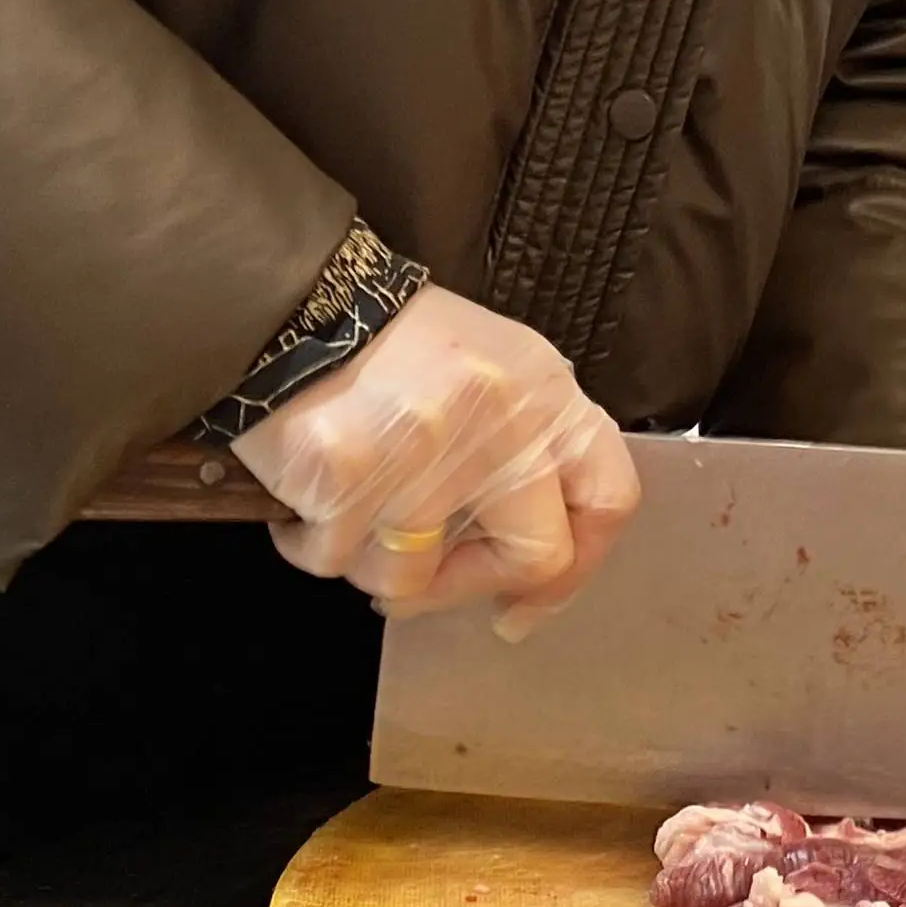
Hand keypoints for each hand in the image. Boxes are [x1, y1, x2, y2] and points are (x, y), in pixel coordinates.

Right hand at [230, 285, 639, 634]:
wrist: (296, 307)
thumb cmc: (395, 348)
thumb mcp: (495, 373)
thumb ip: (528, 453)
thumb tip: (533, 575)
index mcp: (544, 394)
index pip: (608, 497)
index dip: (578, 565)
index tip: (530, 599)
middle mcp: (500, 426)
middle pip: (533, 558)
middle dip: (472, 584)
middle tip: (426, 577)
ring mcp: (423, 459)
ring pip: (415, 579)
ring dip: (375, 563)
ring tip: (351, 514)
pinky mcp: (347, 481)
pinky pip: (335, 562)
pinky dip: (314, 545)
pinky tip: (307, 504)